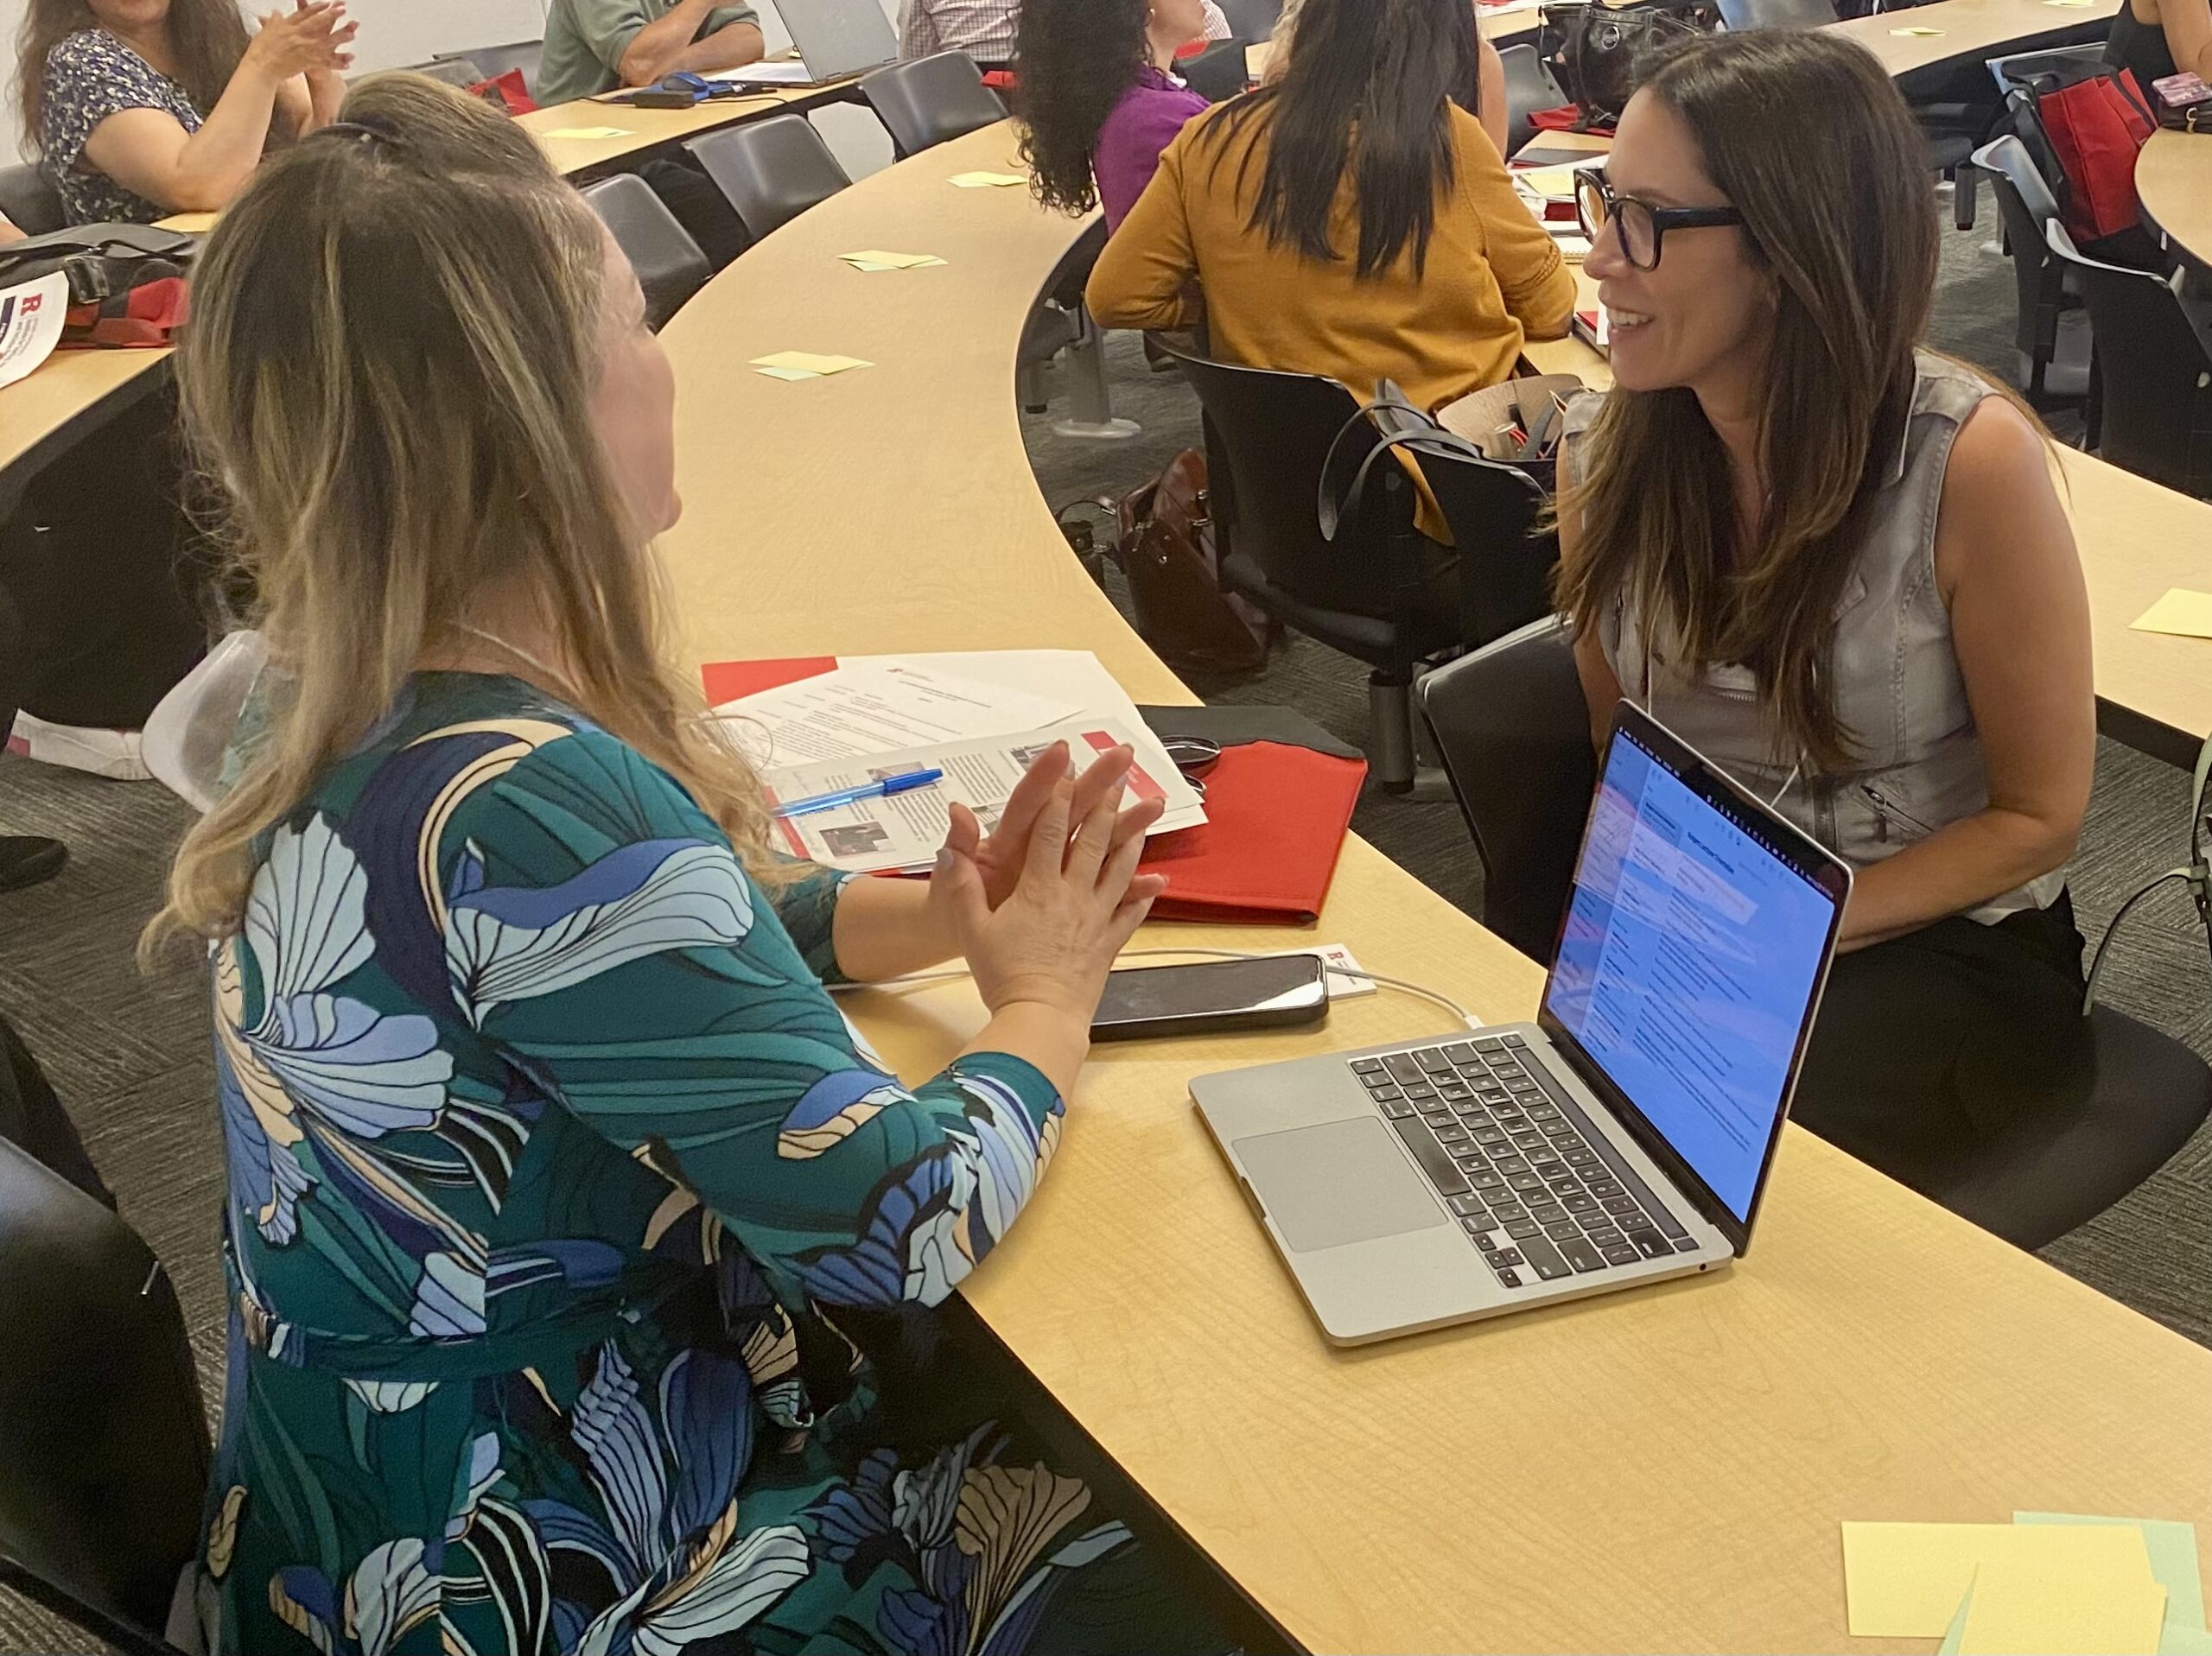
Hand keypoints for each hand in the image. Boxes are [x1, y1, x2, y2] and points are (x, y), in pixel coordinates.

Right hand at [246, 2, 355, 82]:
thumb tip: (277, 13)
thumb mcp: (266, 30)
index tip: (328, 3)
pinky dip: (337, 62)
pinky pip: (326, 63)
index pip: (305, 13)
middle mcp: (298, 35)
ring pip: (325, 41)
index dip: (318, 7)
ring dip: (339, 37)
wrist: (261, 67)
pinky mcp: (308, 62)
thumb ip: (274, 21)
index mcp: (288, 25)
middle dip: (331, 15)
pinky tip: (349, 62)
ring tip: (352, 33)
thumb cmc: (260, 49)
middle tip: (343, 9)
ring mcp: (304, 48)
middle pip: (317, 23)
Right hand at [932, 774, 1167, 1020]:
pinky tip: (1156, 882)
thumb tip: (947, 848)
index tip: (1065, 766)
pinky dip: (1143, 895)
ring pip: (1119, 869)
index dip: (1056, 795)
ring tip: (1144, 814)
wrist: (1039, 1019)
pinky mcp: (1108, 944)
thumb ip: (962, 886)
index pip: (1048, 831)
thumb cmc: (1002, 976)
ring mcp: (1095, 919)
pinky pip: (1130, 914)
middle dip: (1103, 802)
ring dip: (1131, 838)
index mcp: (1037, 888)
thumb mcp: (972, 930)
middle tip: (1117, 774)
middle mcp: (1072, 896)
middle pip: (1091, 840)